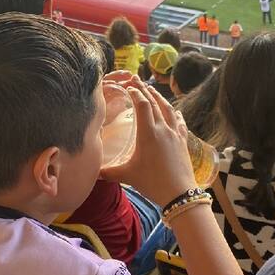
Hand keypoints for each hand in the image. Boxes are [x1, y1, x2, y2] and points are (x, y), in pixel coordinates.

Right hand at [100, 81, 194, 206]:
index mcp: (148, 132)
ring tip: (153, 91)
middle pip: (155, 103)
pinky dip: (175, 114)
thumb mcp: (127, 176)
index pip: (142, 104)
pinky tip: (175, 112)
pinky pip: (179, 122)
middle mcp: (163, 129)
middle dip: (145, 90)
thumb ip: (108, 172)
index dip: (135, 93)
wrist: (179, 194)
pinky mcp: (183, 142)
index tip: (129, 86)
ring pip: (168, 110)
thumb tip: (91, 172)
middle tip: (137, 80)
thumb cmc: (152, 183)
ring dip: (160, 98)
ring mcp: (175, 134)